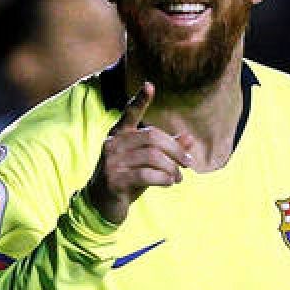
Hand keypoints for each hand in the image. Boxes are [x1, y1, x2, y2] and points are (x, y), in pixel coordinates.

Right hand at [84, 82, 193, 224]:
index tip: (149, 85)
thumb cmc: (126, 179)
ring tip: (178, 178)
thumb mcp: (146, 163)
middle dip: (175, 150)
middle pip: (152, 137)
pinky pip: (147, 175)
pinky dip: (164, 179)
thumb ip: (165, 150)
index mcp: (118, 135)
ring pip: (152, 157)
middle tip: (189, 163)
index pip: (130, 114)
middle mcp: (112, 144)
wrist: (100, 205)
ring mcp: (112, 162)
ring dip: (172, 168)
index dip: (140, 100)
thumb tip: (189, 138)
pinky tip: (169, 183)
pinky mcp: (114, 180)